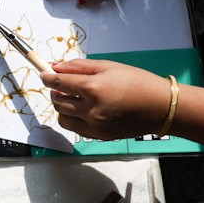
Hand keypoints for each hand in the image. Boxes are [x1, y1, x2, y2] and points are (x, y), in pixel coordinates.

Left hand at [42, 59, 170, 139]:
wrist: (160, 107)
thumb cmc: (138, 82)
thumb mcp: (109, 66)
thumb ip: (80, 66)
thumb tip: (57, 66)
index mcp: (93, 88)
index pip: (59, 82)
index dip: (47, 77)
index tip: (43, 74)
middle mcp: (91, 109)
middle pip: (58, 101)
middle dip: (55, 91)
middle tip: (61, 84)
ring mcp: (95, 125)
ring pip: (63, 118)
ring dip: (62, 106)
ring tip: (71, 98)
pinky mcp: (100, 136)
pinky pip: (75, 128)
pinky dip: (73, 119)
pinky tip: (82, 110)